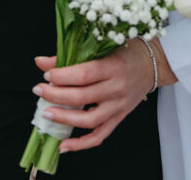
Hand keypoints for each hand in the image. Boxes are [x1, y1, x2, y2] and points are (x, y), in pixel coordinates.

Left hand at [32, 40, 155, 152]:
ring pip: (89, 120)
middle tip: (38, 90)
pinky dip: (81, 144)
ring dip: (64, 119)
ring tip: (46, 113)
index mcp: (113, 65)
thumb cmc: (126, 50)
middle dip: (56, 95)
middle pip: (83, 97)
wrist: (152, 64)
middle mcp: (117, 87)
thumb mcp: (103, 45)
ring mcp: (119, 106)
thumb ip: (72, 54)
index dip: (63, 76)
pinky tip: (63, 145)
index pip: (85, 74)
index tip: (46, 74)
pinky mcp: (119, 118)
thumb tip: (40, 62)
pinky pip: (99, 136)